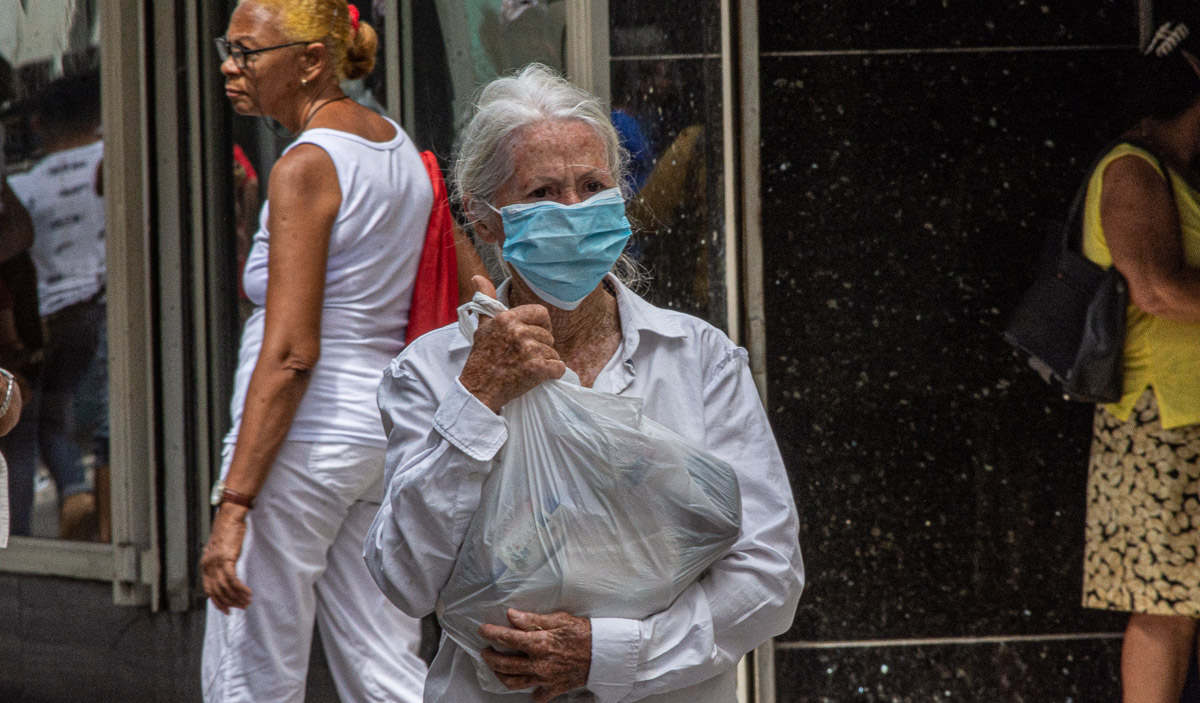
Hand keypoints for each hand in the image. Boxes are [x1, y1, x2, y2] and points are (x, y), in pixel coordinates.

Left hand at [200, 504, 252, 612]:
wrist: (230, 517)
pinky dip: (240, 588)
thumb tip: (225, 569)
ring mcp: (216, 563)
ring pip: (226, 588)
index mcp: (205, 565)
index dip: (218, 602)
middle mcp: (208, 566)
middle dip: (230, 602)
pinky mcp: (226, 559)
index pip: (209, 590)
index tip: (227, 610)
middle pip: (217, 591)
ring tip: (247, 602)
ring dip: (237, 597)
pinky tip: (248, 592)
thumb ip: (219, 560)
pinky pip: (233, 580)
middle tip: (242, 607)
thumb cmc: (228, 530)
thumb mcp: (220, 548)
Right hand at [459, 276, 565, 411]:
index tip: (533, 336)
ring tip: (527, 367)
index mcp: (507, 318)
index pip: (541, 312)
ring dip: (546, 361)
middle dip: (542, 347)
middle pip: (548, 335)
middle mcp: (518, 331)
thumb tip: (477, 276)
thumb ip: (486, 300)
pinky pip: (559, 367)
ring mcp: (529, 350)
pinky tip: (538, 376)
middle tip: (525, 357)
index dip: (541, 325)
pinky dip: (553, 373)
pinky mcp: (537, 368)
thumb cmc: (482, 358)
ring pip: (554, 352)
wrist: (479, 389)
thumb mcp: (483, 326)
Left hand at [479, 609, 591, 702]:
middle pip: (504, 664)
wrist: (605, 653)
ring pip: (514, 682)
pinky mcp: (554, 688)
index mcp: (539, 644)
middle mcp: (539, 664)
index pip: (508, 638)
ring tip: (496, 667)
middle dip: (490, 657)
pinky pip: (536, 695)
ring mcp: (545, 679)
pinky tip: (526, 682)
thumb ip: (532, 619)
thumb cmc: (584, 633)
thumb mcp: (559, 619)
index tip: (483, 630)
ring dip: (500, 674)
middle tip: (485, 650)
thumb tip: (511, 615)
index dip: (492, 633)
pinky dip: (529, 691)